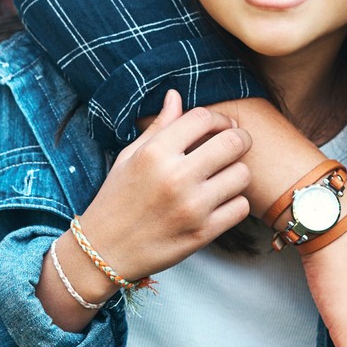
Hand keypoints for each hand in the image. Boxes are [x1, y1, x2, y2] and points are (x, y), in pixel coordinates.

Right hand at [73, 90, 251, 284]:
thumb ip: (159, 127)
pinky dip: (235, 203)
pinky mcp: (203, 233)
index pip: (203, 118)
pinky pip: (241, 207)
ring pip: (242, 175)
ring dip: (237, 173)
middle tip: (235, 145)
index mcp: (155, 153)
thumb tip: (176, 95)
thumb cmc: (117, 198)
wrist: (104, 250)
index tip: (219, 127)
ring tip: (223, 177)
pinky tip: (220, 202)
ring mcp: (192, 207)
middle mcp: (176, 177)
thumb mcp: (130, 157)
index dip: (218, 118)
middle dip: (239, 139)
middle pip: (233, 142)